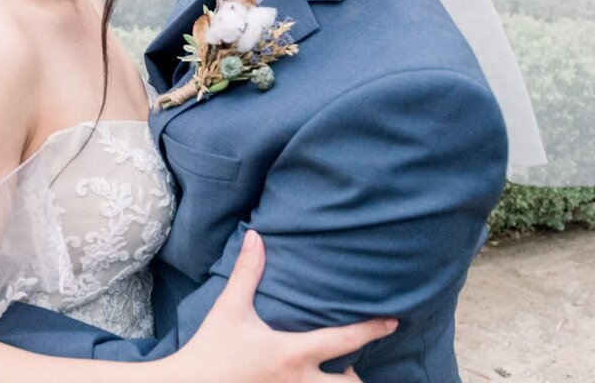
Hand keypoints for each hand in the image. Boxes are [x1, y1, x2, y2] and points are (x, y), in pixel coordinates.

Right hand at [156, 230, 397, 382]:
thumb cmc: (211, 348)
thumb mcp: (230, 308)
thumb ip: (247, 272)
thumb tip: (256, 236)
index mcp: (294, 353)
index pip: (345, 340)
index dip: (373, 330)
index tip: (394, 322)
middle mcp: (299, 382)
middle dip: (360, 380)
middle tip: (359, 369)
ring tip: (338, 378)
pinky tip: (304, 382)